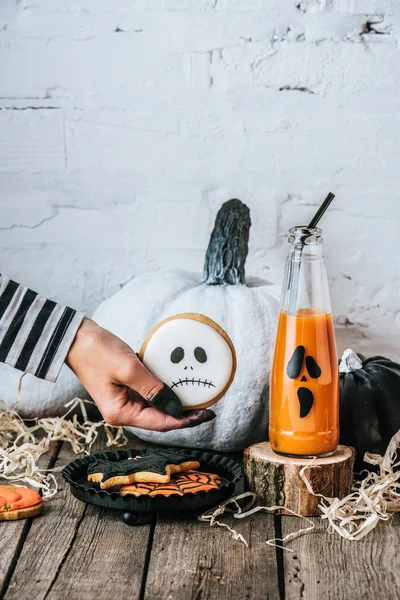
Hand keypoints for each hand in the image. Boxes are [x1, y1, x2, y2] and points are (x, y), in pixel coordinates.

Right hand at [65, 318, 215, 431]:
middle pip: (159, 418)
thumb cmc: (97, 351)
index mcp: (120, 413)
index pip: (160, 423)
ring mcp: (123, 401)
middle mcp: (122, 412)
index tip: (207, 414)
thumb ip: (154, 389)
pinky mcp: (124, 389)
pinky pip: (149, 395)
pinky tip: (178, 384)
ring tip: (198, 396)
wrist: (75, 338)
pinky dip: (164, 391)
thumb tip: (176, 407)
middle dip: (183, 414)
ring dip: (175, 402)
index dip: (185, 421)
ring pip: (155, 407)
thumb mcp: (129, 368)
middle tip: (208, 406)